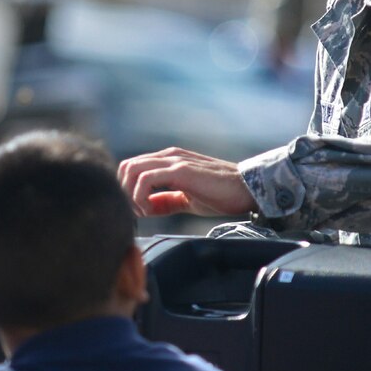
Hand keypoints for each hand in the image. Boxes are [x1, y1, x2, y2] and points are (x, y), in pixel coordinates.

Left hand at [116, 148, 258, 217]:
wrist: (246, 190)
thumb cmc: (220, 195)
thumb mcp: (186, 199)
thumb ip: (165, 201)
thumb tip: (145, 208)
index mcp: (167, 161)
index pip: (132, 168)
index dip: (127, 191)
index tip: (138, 212)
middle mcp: (167, 156)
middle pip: (126, 167)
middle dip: (124, 192)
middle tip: (137, 213)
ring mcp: (173, 161)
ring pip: (131, 169)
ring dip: (130, 194)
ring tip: (143, 212)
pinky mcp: (180, 170)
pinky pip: (145, 179)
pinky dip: (140, 197)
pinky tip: (150, 210)